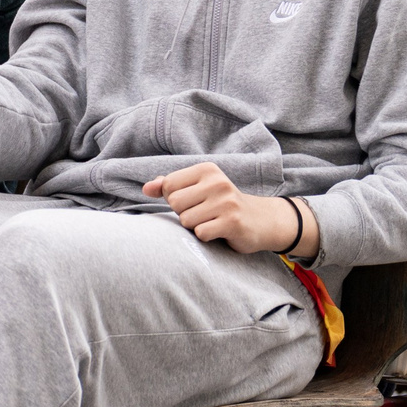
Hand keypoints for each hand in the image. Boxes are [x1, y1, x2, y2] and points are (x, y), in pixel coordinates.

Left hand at [142, 162, 314, 255]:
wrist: (261, 220)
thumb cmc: (222, 205)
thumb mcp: (198, 189)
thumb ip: (170, 187)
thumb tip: (146, 188)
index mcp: (207, 170)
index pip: (169, 185)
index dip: (174, 199)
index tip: (193, 202)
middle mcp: (217, 182)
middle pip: (175, 203)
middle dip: (184, 214)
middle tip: (203, 214)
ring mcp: (226, 202)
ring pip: (186, 220)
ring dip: (195, 227)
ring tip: (212, 222)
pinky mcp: (232, 222)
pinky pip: (200, 233)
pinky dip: (206, 236)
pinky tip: (219, 231)